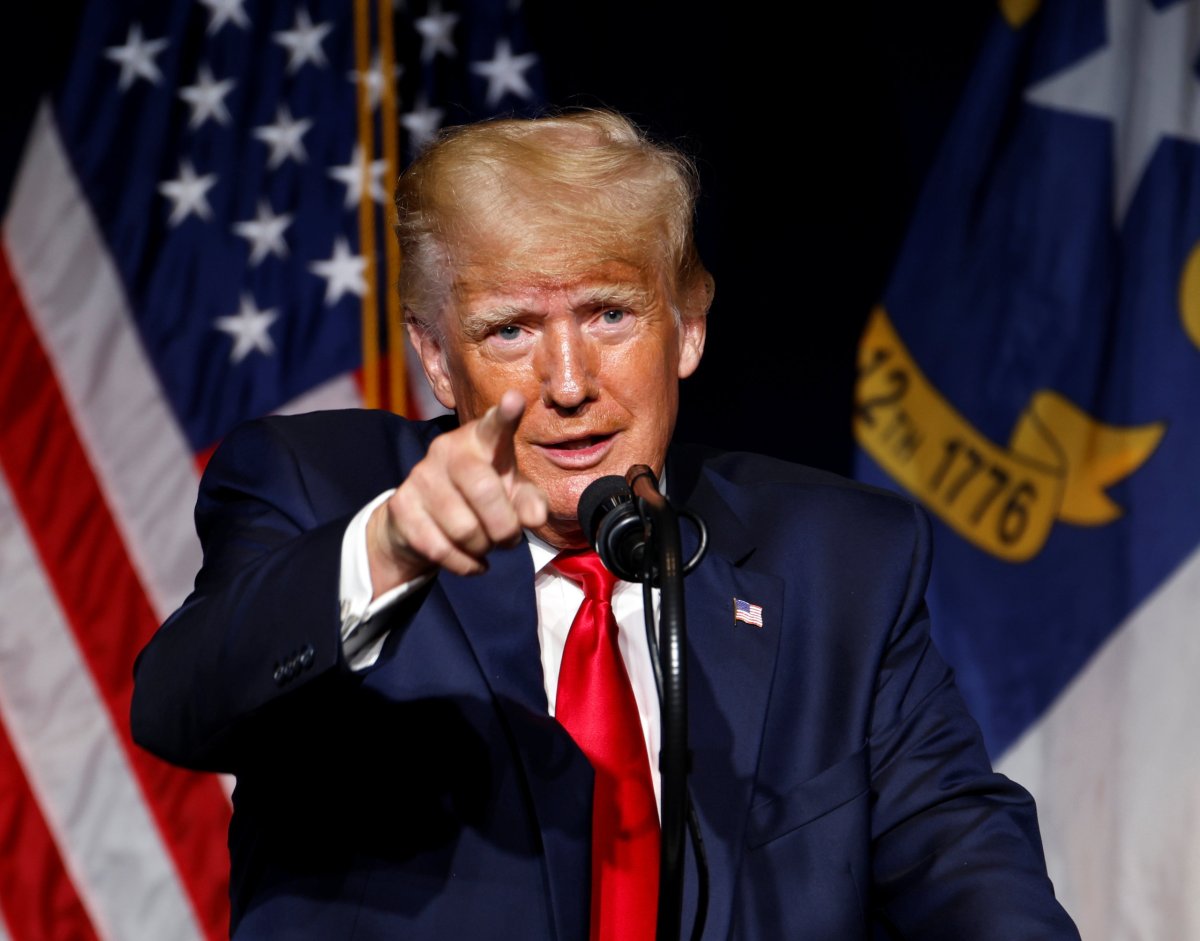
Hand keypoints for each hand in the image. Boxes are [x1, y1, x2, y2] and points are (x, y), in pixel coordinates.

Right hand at [366, 390, 548, 593]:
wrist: (422, 522)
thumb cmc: (480, 499)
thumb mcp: (511, 495)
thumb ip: (529, 502)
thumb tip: (534, 517)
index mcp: (480, 440)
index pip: (494, 426)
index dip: (505, 415)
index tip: (514, 399)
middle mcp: (447, 450)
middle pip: (485, 492)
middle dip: (505, 528)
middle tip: (508, 539)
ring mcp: (420, 476)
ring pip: (464, 528)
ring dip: (484, 548)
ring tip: (485, 544)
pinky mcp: (401, 506)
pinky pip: (441, 549)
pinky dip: (465, 565)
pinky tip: (472, 561)